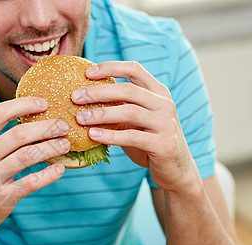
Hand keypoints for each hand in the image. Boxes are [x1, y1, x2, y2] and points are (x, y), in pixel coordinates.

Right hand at [0, 97, 69, 243]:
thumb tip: (30, 119)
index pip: (0, 113)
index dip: (24, 104)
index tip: (44, 103)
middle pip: (19, 134)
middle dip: (46, 127)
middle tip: (63, 126)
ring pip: (28, 156)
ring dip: (51, 148)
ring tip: (65, 144)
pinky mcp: (1, 198)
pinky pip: (31, 182)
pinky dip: (49, 174)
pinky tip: (60, 169)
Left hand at [72, 61, 200, 192]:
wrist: (176, 170)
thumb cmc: (148, 142)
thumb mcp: (135, 121)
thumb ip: (119, 108)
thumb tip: (84, 98)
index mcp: (158, 92)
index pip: (134, 70)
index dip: (110, 67)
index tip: (87, 73)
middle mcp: (165, 104)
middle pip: (128, 90)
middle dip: (98, 92)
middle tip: (75, 97)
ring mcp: (166, 124)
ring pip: (130, 112)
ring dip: (101, 114)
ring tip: (80, 118)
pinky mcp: (164, 144)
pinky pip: (132, 137)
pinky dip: (110, 135)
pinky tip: (93, 135)